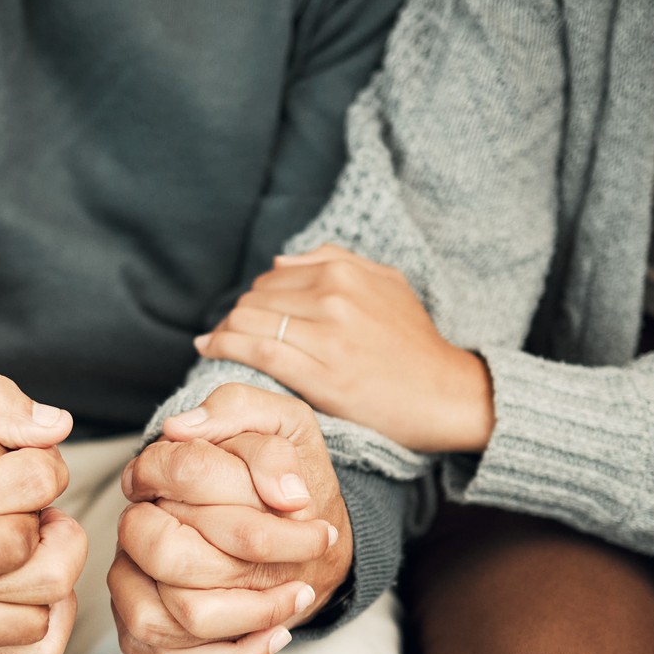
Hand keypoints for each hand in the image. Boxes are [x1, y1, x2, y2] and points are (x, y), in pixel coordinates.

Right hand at [110, 384, 349, 653]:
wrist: (300, 528)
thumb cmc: (288, 478)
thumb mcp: (283, 424)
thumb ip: (241, 410)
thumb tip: (185, 429)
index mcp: (154, 477)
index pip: (182, 478)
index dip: (255, 506)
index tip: (310, 516)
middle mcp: (132, 538)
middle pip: (171, 561)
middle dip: (250, 578)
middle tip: (304, 584)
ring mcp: (133, 595)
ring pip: (165, 629)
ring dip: (240, 637)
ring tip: (287, 623)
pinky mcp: (149, 643)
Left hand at [193, 243, 494, 452]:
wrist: (445, 393)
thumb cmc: (415, 343)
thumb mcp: (387, 283)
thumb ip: (336, 261)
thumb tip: (279, 261)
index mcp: (345, 272)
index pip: (272, 278)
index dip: (251, 298)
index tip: (242, 315)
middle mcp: (333, 296)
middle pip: (255, 298)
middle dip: (234, 315)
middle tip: (225, 333)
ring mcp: (326, 335)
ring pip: (250, 321)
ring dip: (223, 331)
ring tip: (215, 343)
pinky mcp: (320, 374)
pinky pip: (256, 351)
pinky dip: (223, 346)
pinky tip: (208, 349)